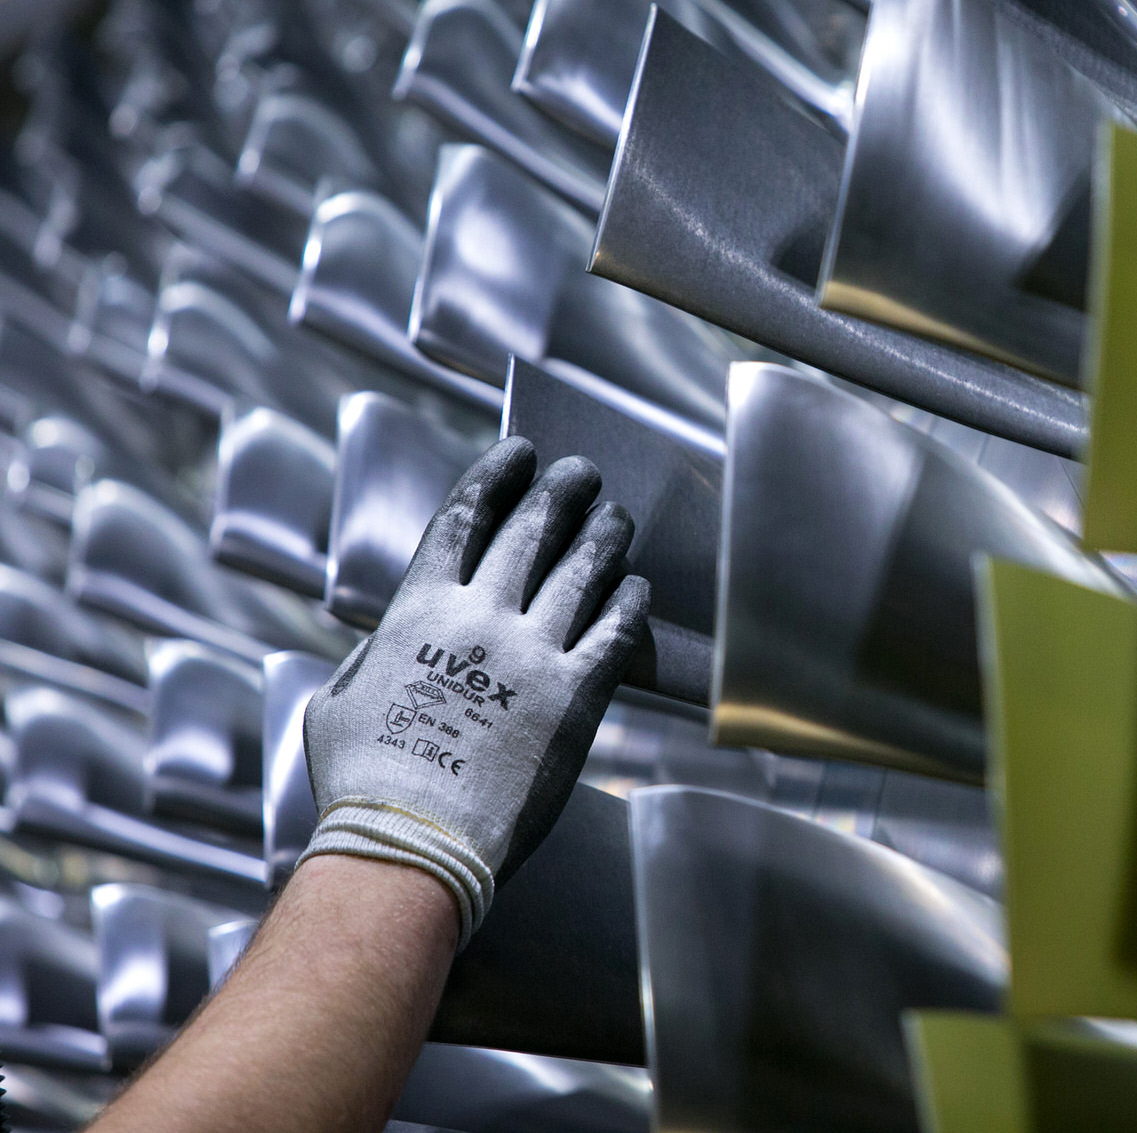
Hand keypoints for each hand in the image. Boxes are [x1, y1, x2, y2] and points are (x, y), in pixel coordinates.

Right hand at [300, 437, 648, 942]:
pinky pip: (615, 632)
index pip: (465, 519)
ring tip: (615, 516)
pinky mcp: (577, 696)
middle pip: (533, 532)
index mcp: (419, 611)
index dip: (496, 478)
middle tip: (582, 474)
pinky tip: (637, 588)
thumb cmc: (364, 783)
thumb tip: (391, 643)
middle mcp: (482, 618)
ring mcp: (534, 654)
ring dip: (602, 537)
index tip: (519, 456)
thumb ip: (374, 657)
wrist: (413, 841)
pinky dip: (629, 602)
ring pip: (582, 571)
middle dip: (561, 494)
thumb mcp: (339, 700)